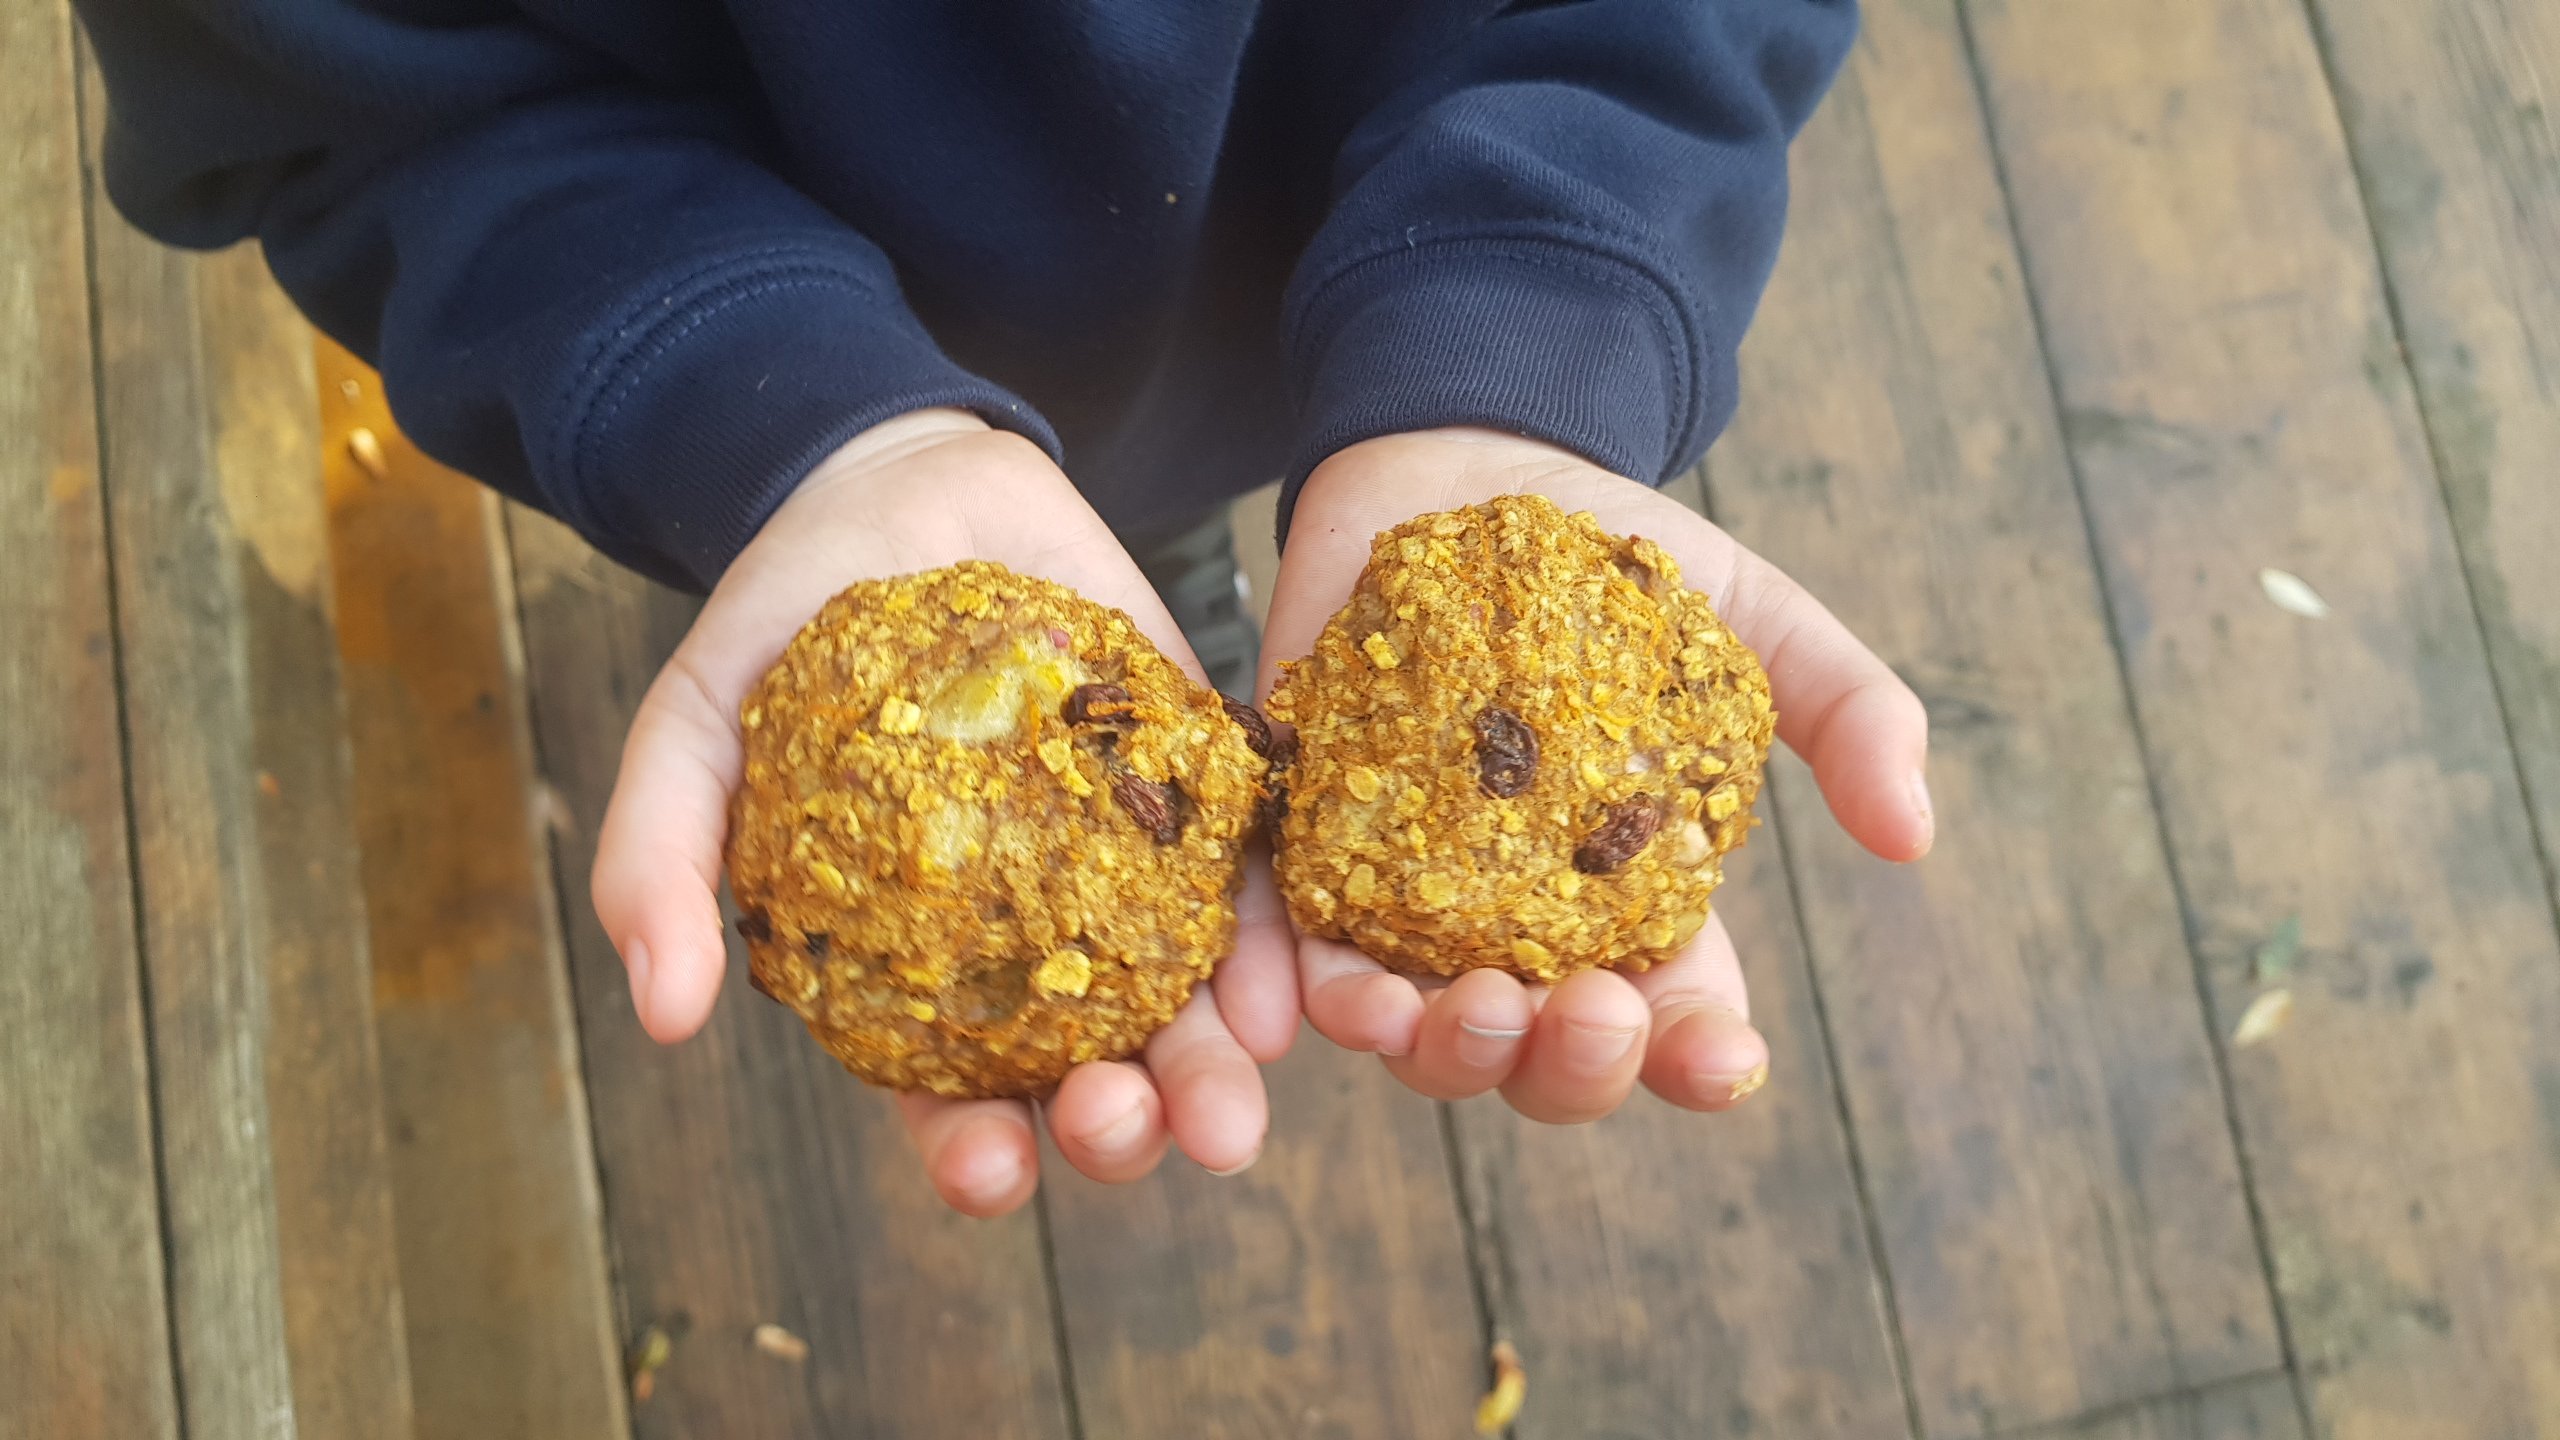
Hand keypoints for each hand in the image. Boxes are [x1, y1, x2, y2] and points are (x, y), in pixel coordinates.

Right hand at [589, 410, 1296, 1216]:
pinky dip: (1269, 944)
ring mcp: (1127, 866)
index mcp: (919, 967)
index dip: (972, 1150)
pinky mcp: (1200, 783)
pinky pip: (1248, 878)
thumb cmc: (782, 626)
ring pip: (1185, 999)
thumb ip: (662, 856)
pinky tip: (1280, 991)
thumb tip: (661, 1015)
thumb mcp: (694, 727)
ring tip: (1233, 1106)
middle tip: (1130, 1133)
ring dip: (1215, 1067)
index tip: (992, 1174)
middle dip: (1119, 1126)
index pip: (949, 1095)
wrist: (901, 481)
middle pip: (1090, 1069)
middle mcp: (1037, 941)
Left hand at [1261, 428, 1930, 1122]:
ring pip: (1417, 1037)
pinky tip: (1321, 996)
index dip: (1697, 1058)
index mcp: (1638, 905)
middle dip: (1568, 1069)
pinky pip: (1296, 954)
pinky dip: (1305, 995)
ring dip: (1440, 1054)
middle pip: (1543, 1061)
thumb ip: (1844, 707)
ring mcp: (1409, 901)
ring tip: (1464, 1011)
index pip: (1677, 1021)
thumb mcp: (1754, 615)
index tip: (1718, 1053)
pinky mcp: (1310, 851)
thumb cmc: (1618, 561)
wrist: (1461, 463)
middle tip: (1583, 1013)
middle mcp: (1522, 929)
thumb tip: (1913, 833)